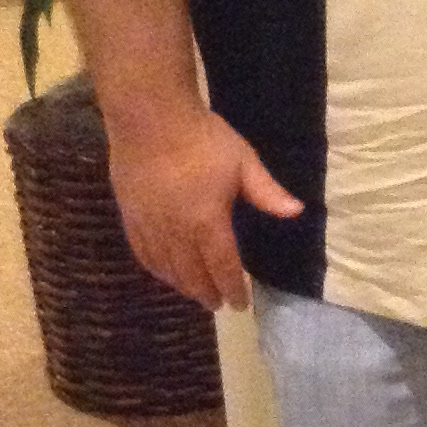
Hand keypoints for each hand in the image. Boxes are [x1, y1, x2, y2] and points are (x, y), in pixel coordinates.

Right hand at [104, 106, 302, 311]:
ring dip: (182, 286)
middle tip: (218, 305)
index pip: (222, 266)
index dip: (232, 287)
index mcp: (207, 222)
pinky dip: (157, 270)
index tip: (239, 304)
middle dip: (207, 293)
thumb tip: (296, 211)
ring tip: (196, 293)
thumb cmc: (202, 139)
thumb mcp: (243, 162)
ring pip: (166, 270)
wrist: (150, 121)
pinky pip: (143, 255)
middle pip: (192, 275)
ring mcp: (150, 228)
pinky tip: (164, 272)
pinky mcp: (130, 218)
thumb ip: (267, 192)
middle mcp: (176, 234)